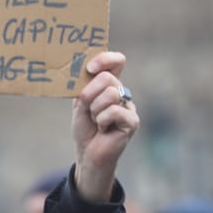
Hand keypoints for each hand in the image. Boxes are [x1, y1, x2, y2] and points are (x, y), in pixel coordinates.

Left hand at [72, 51, 138, 201]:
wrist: (88, 153)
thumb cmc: (85, 128)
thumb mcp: (80, 103)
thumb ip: (85, 86)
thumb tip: (89, 70)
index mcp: (110, 85)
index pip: (116, 61)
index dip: (105, 59)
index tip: (90, 68)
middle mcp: (122, 93)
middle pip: (107, 78)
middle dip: (89, 95)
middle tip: (88, 111)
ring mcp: (129, 106)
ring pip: (110, 94)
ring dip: (95, 110)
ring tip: (96, 121)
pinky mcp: (132, 120)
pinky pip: (113, 110)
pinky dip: (101, 120)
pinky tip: (103, 129)